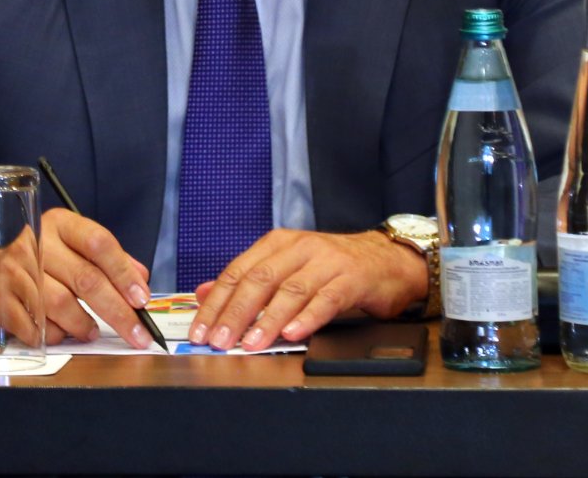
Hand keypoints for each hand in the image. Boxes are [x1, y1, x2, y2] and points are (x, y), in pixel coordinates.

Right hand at [0, 208, 154, 347]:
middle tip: (137, 334)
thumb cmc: (40, 262)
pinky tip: (60, 333)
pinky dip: (55, 335)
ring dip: (83, 325)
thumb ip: (107, 261)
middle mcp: (35, 242)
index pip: (98, 242)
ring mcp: (14, 270)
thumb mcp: (72, 248)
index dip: (123, 272)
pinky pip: (37, 326)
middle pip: (85, 279)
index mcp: (59, 224)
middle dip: (117, 312)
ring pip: (61, 305)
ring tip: (91, 331)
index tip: (143, 299)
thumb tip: (142, 279)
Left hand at [188, 229, 426, 350]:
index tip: (200, 330)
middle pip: (259, 280)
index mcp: (277, 244)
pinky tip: (293, 334)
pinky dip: (307, 317)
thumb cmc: (333, 268)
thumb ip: (247, 281)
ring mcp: (326, 262)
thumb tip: (202, 293)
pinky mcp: (352, 279)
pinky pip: (326, 299)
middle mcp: (299, 248)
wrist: (387, 260)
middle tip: (220, 341)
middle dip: (235, 313)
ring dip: (268, 319)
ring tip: (251, 342)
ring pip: (290, 290)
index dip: (216, 302)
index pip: (237, 272)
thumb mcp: (287, 269)